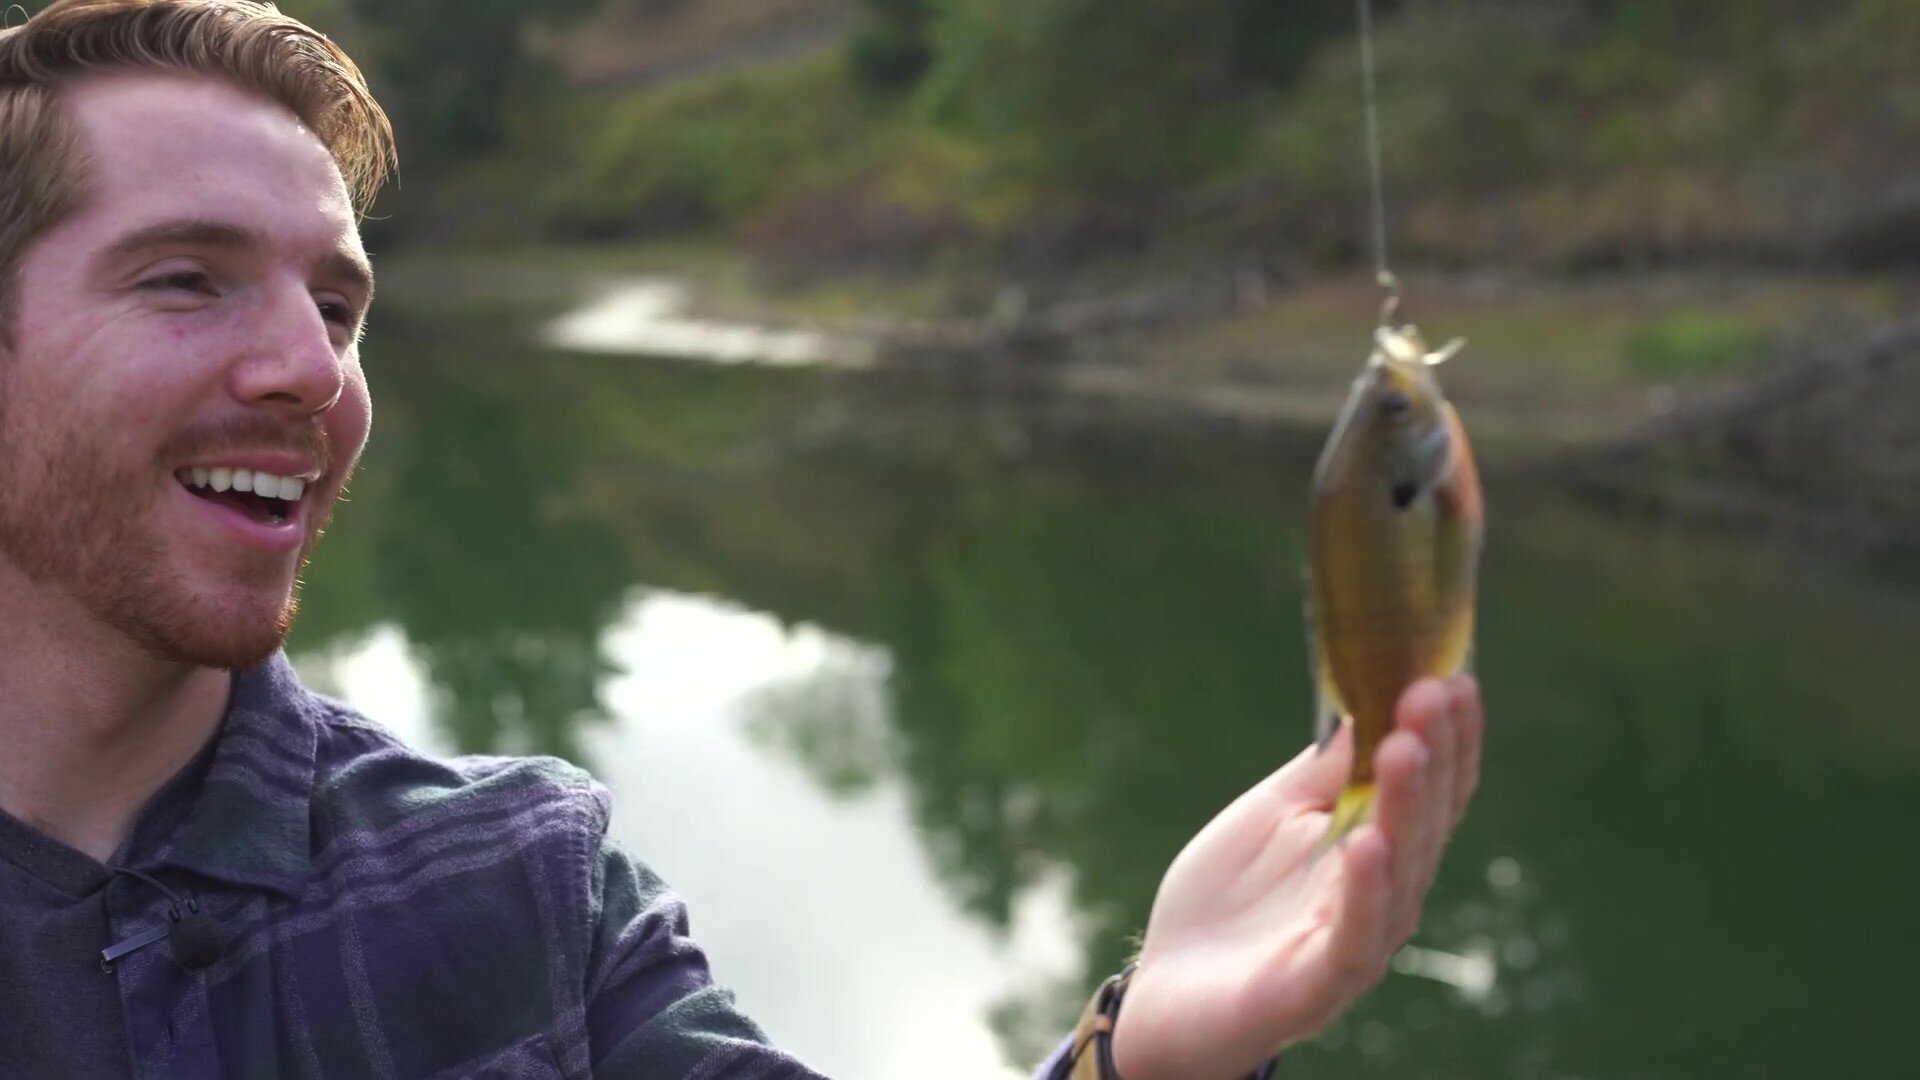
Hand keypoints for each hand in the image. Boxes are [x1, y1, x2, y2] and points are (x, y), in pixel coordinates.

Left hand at [1109, 676, 1483, 1079]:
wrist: (1168, 989)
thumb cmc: (1227, 900)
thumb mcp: (1273, 814)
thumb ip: (1324, 770)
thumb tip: (1368, 699)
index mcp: (1378, 849)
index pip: (1433, 789)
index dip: (1448, 737)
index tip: (1452, 676)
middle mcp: (1384, 896)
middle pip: (1425, 822)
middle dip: (1432, 754)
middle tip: (1434, 693)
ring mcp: (1357, 943)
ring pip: (1399, 872)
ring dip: (1406, 807)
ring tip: (1406, 747)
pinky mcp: (1318, 986)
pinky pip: (1354, 937)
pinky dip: (1364, 890)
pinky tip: (1367, 843)